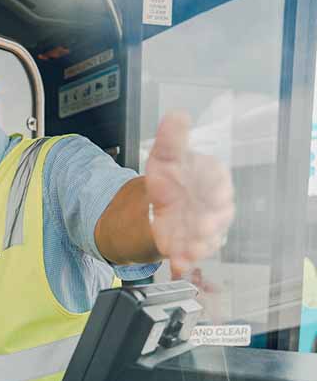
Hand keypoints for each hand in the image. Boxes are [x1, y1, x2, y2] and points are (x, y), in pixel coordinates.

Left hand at [145, 111, 234, 276]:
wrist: (160, 204)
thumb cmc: (170, 179)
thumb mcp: (165, 157)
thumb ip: (172, 139)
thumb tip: (176, 116)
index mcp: (212, 179)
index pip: (218, 181)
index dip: (215, 187)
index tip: (210, 192)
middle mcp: (214, 205)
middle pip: (218, 214)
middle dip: (210, 221)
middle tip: (201, 226)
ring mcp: (205, 227)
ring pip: (207, 238)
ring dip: (198, 246)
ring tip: (188, 250)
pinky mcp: (192, 245)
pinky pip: (191, 255)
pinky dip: (184, 261)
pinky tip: (177, 265)